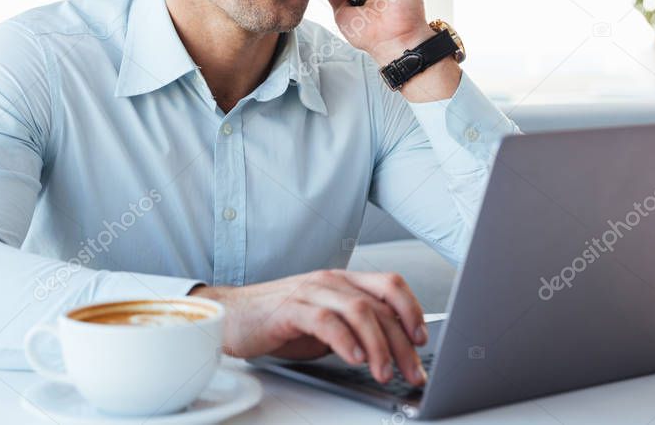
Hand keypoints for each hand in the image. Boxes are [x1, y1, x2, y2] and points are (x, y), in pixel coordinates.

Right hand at [189, 268, 428, 385]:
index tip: (422, 339)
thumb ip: (356, 330)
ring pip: (359, 311)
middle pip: (379, 305)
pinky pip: (326, 321)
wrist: (231, 315)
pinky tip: (355, 360)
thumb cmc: (279, 320)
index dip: (412, 310)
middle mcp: (331, 281)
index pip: (390, 285)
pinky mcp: (290, 309)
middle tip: (412, 372)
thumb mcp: (327, 324)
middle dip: (402, 343)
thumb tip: (392, 353)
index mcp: (343, 281)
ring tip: (384, 373)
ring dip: (378, 345)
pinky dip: (345, 341)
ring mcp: (310, 292)